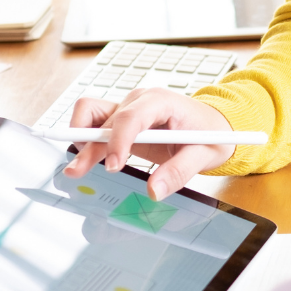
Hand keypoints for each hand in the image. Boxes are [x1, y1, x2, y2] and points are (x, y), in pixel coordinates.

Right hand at [63, 89, 235, 199]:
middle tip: (77, 172)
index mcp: (161, 101)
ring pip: (90, 114)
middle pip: (104, 120)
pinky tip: (88, 158)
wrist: (214, 124)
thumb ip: (178, 172)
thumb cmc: (210, 134)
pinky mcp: (121, 118)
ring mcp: (127, 106)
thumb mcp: (203, 155)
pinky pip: (94, 121)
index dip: (118, 140)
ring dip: (80, 138)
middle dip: (89, 148)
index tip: (113, 166)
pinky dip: (85, 137)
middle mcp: (139, 100)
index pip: (131, 117)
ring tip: (78, 167)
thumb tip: (153, 191)